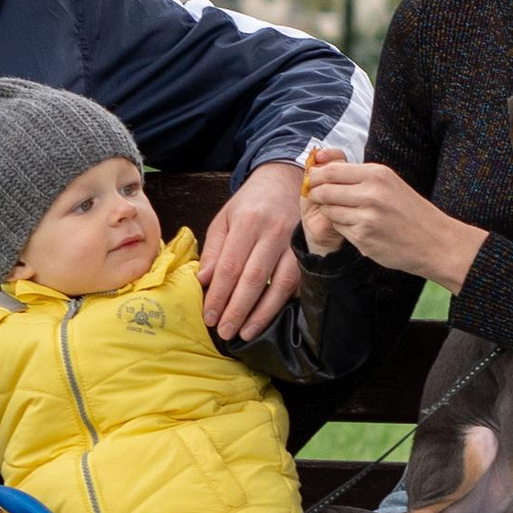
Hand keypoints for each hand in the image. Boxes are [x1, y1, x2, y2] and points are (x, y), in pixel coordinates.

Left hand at [198, 159, 307, 337]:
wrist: (286, 180)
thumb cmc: (250, 203)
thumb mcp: (225, 218)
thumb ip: (213, 250)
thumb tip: (203, 281)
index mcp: (248, 222)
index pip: (230, 266)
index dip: (218, 295)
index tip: (209, 316)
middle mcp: (274, 232)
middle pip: (254, 279)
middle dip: (238, 309)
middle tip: (225, 332)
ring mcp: (295, 242)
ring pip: (281, 284)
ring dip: (263, 313)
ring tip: (246, 332)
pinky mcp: (309, 251)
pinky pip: (298, 282)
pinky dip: (284, 302)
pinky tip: (272, 318)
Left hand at [293, 156, 484, 290]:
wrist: (435, 242)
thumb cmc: (409, 210)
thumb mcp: (388, 182)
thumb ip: (355, 174)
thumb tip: (319, 159)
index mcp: (377, 174)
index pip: (330, 170)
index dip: (316, 176)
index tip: (314, 180)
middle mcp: (371, 194)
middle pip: (323, 191)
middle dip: (316, 194)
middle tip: (320, 198)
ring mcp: (366, 218)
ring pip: (328, 211)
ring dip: (331, 212)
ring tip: (349, 213)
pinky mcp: (363, 239)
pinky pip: (339, 228)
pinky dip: (343, 228)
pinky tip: (361, 228)